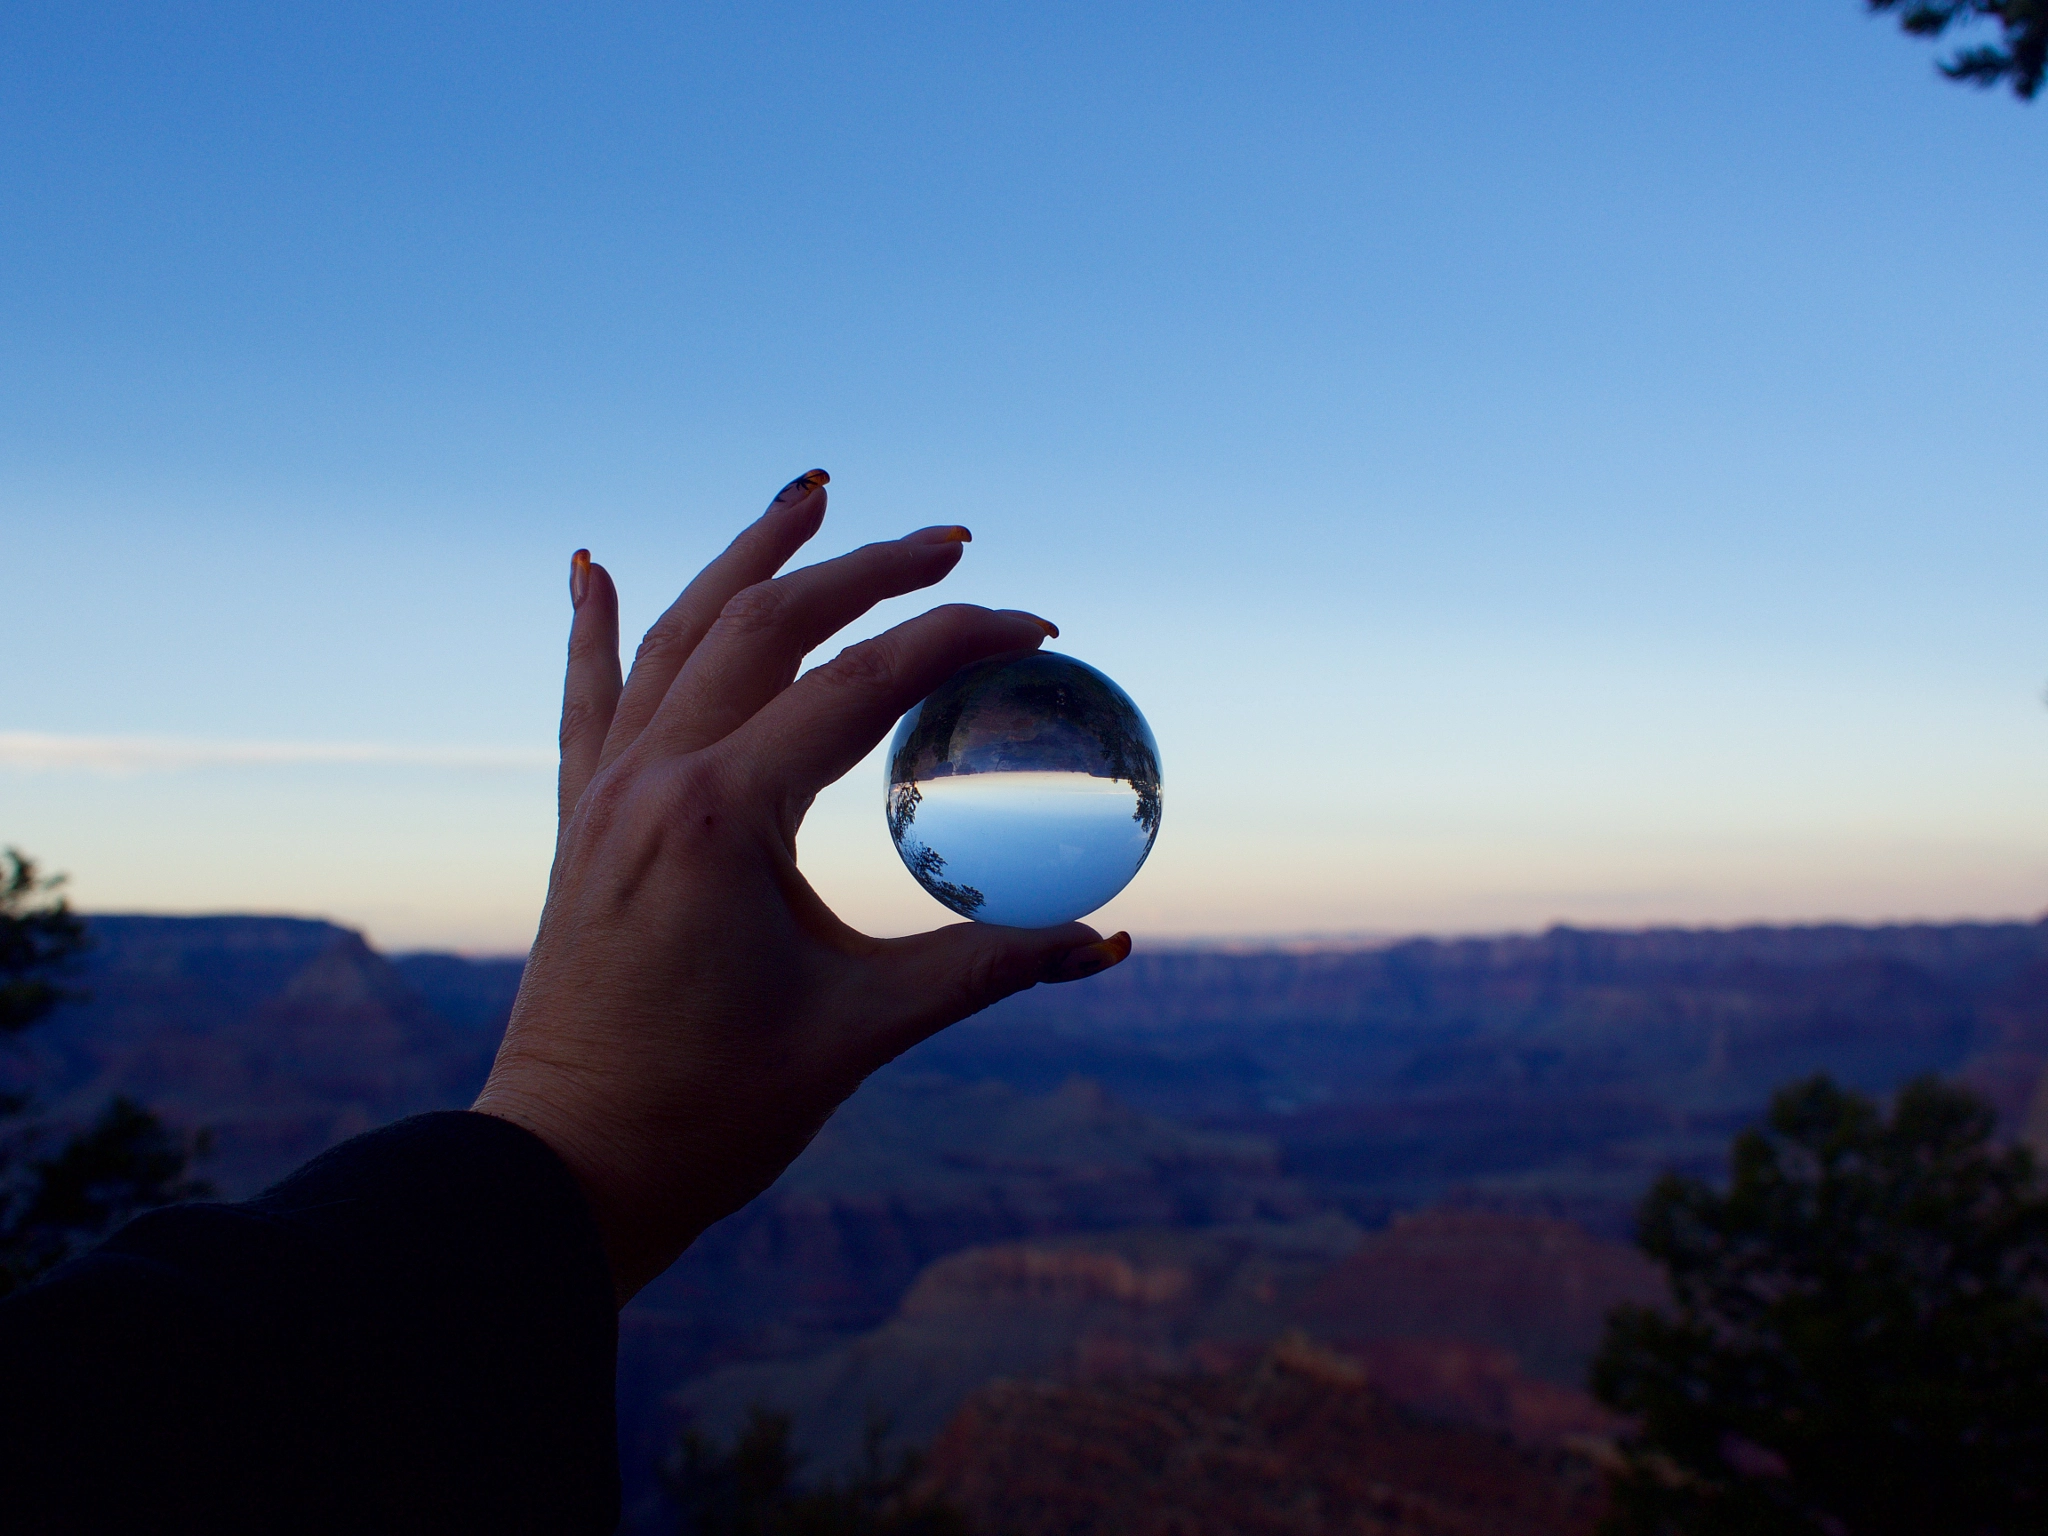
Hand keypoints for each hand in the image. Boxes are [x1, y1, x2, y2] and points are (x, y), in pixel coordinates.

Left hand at [473, 471, 1131, 1302]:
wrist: (568, 1171)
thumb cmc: (712, 1111)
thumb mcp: (864, 1028)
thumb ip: (989, 967)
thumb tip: (1107, 944)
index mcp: (725, 813)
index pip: (863, 684)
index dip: (961, 641)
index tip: (1038, 625)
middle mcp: (655, 776)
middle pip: (769, 624)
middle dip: (869, 570)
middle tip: (954, 543)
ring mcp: (606, 794)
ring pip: (677, 634)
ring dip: (750, 558)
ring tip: (809, 495)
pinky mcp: (580, 825)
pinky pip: (586, 700)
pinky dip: (593, 627)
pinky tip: (589, 565)